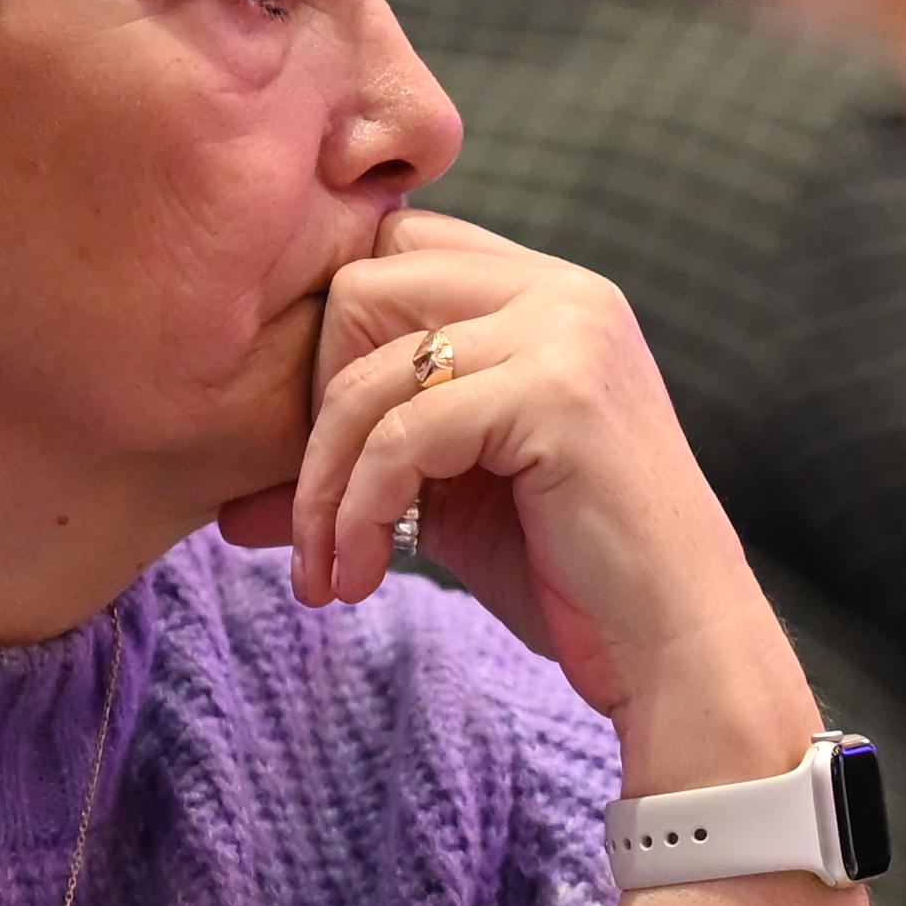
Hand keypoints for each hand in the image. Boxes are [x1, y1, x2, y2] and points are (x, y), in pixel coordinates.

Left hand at [225, 211, 818, 787]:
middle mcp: (565, 292)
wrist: (675, 652)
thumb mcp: (446, 506)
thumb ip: (360, 472)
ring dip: (323, 484)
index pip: (393, 253)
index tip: (328, 460)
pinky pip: (401, 433)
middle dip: (314, 407)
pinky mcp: (559, 394)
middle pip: (365, 282)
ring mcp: (567, 334)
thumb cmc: (572, 579)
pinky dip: (357, 510)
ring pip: (370, 367)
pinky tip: (361, 576)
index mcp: (548, 294)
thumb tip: (230, 505)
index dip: (333, 347)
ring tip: (329, 571)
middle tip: (314, 517)